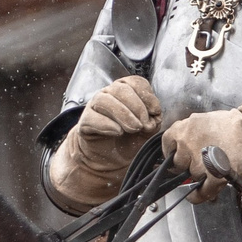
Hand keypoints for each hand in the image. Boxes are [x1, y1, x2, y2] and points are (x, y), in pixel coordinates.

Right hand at [46, 76, 162, 211]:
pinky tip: (118, 132)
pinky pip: (92, 118)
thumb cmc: (130, 140)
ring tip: (133, 129)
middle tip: (144, 124)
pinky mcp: (85, 122)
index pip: (135, 82)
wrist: (112, 160)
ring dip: (123, 114)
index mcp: (126, 91)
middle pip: (120, 89)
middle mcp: (108, 94)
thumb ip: (153, 120)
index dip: (147, 96)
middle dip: (137, 107)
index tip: (156, 111)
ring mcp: (94, 107)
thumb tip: (154, 117)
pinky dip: (107, 124)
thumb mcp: (148, 129)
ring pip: (104, 100)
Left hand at [163, 99, 241, 201]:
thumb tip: (180, 148)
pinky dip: (198, 195)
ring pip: (192, 177)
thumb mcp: (206, 121)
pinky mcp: (213, 175)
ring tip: (212, 169)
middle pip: (177, 163)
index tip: (178, 156)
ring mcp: (200, 160)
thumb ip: (190, 134)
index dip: (173, 152)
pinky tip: (198, 195)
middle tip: (198, 162)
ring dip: (199, 177)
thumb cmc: (236, 127)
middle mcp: (189, 142)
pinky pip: (201, 191)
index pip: (167, 144)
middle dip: (185, 165)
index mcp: (186, 126)